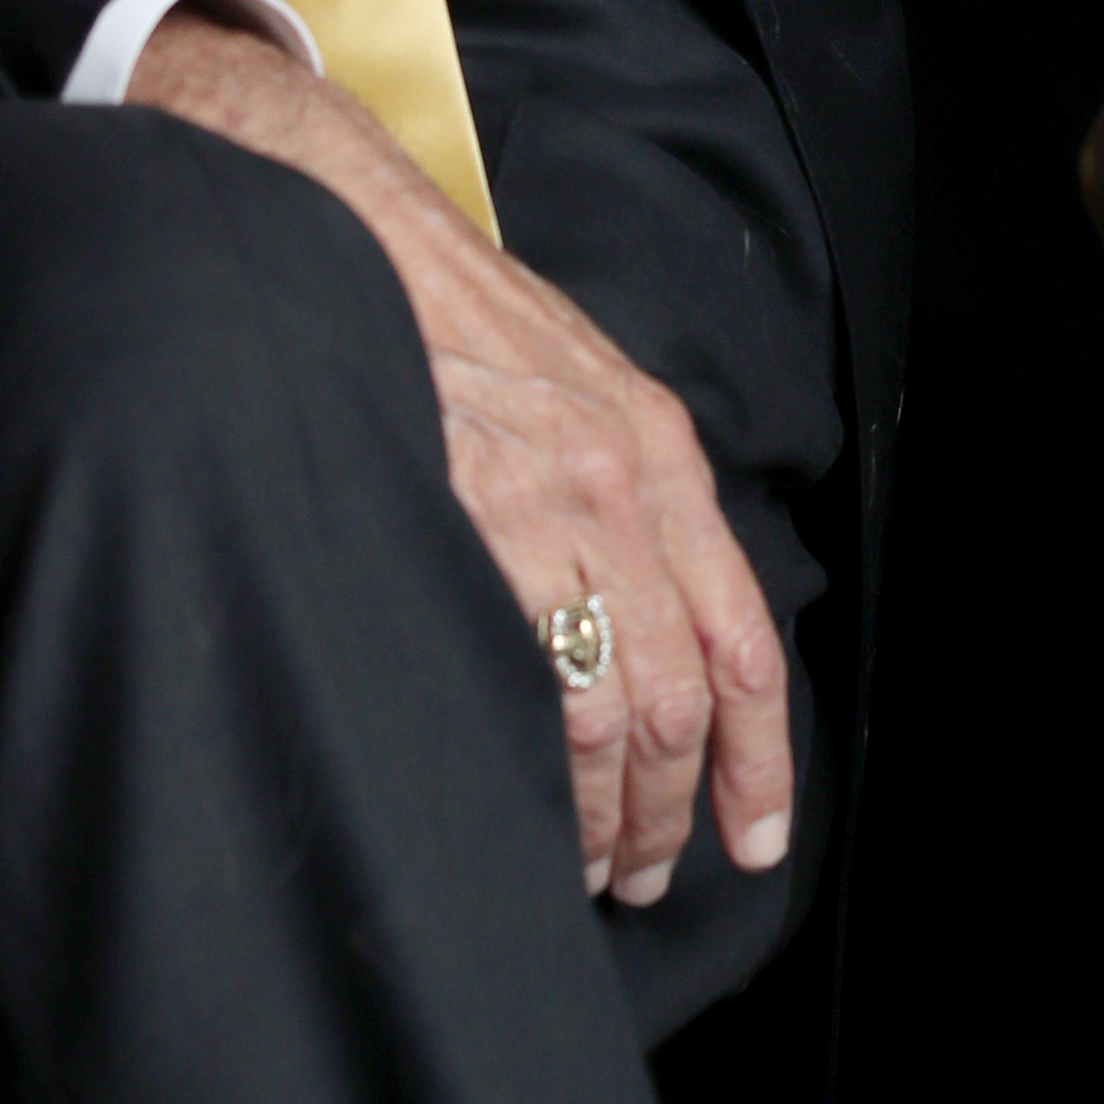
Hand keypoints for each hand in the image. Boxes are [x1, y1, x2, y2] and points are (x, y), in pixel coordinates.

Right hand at [124, 3, 794, 907]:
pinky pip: (537, 682)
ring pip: (620, 707)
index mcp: (660, 451)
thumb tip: (635, 618)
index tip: (755, 835)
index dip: (760, 753)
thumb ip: (614, 489)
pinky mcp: (475, 520)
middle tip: (652, 870)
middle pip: (686, 692)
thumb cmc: (442, 315)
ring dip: (614, 810)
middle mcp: (626, 482)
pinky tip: (528, 809)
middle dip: (676, 805)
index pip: (742, 634)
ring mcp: (552, 505)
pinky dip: (545, 773)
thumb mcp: (568, 383)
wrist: (343, 233)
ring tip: (595, 867)